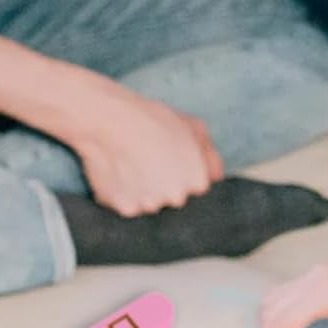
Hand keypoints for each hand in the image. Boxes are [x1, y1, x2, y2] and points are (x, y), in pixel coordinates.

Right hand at [67, 77, 222, 215]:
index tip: (167, 159)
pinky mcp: (126, 209)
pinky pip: (127, 206)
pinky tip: (119, 173)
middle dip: (162, 184)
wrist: (110, 119)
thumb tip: (217, 177)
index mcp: (197, 181)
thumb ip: (210, 156)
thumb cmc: (152, 119)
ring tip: (131, 164)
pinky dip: (122, 194)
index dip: (180, 173)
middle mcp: (177, 197)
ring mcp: (151, 205)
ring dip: (142, 191)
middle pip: (172, 199)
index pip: (194, 189)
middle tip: (147, 160)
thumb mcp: (193, 127)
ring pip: (149, 204)